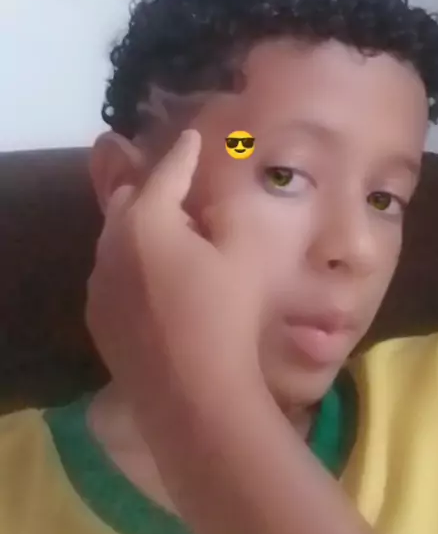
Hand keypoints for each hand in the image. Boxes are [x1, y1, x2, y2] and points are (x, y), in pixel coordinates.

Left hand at [86, 129, 265, 416]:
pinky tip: (153, 280)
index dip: (183, 152)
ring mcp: (99, 284)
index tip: (191, 136)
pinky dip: (130, 263)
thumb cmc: (227, 317)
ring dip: (139, 226)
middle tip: (181, 189)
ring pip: (115, 237)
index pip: (168, 172)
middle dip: (154, 188)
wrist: (195, 396)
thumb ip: (229, 213)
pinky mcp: (97, 317)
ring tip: (169, 235)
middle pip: (130, 200)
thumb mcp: (244, 255)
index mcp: (147, 220)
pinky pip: (110, 273)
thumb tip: (217, 196)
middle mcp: (112, 245)